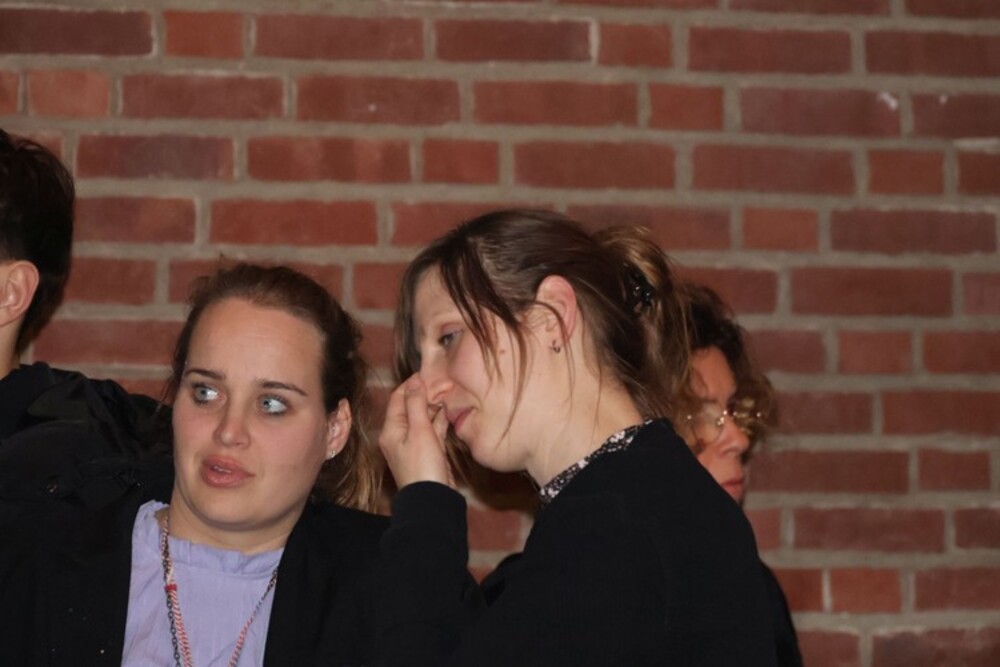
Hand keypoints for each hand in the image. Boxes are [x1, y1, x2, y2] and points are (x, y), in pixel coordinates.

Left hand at [378, 374, 454, 488]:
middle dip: (425, 393)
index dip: (411, 384)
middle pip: (411, 407)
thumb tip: (414, 381)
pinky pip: (433, 430)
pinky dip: (440, 420)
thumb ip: (416, 404)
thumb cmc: (423, 465)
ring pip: (423, 418)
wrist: (432, 500)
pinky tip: (450, 411)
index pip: (398, 398)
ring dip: (434, 406)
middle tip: (442, 380)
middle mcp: (400, 435)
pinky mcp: (429, 452)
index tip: (427, 371)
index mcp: (391, 429)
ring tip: (449, 391)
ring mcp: (415, 444)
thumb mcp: (419, 431)